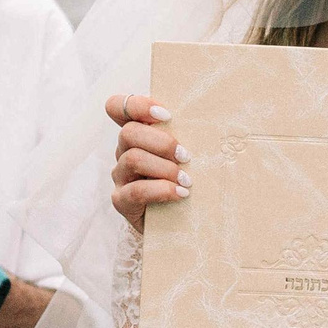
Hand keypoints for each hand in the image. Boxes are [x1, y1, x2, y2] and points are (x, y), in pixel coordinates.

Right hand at [105, 92, 187, 233]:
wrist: (179, 221)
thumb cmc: (186, 179)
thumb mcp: (184, 154)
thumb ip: (184, 135)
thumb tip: (209, 118)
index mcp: (137, 134)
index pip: (118, 107)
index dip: (137, 106)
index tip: (166, 115)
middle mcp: (123, 151)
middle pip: (129, 132)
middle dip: (161, 142)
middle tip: (186, 156)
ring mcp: (120, 176)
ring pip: (132, 159)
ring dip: (164, 167)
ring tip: (186, 179)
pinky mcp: (121, 201)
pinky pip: (136, 191)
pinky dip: (161, 190)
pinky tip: (180, 193)